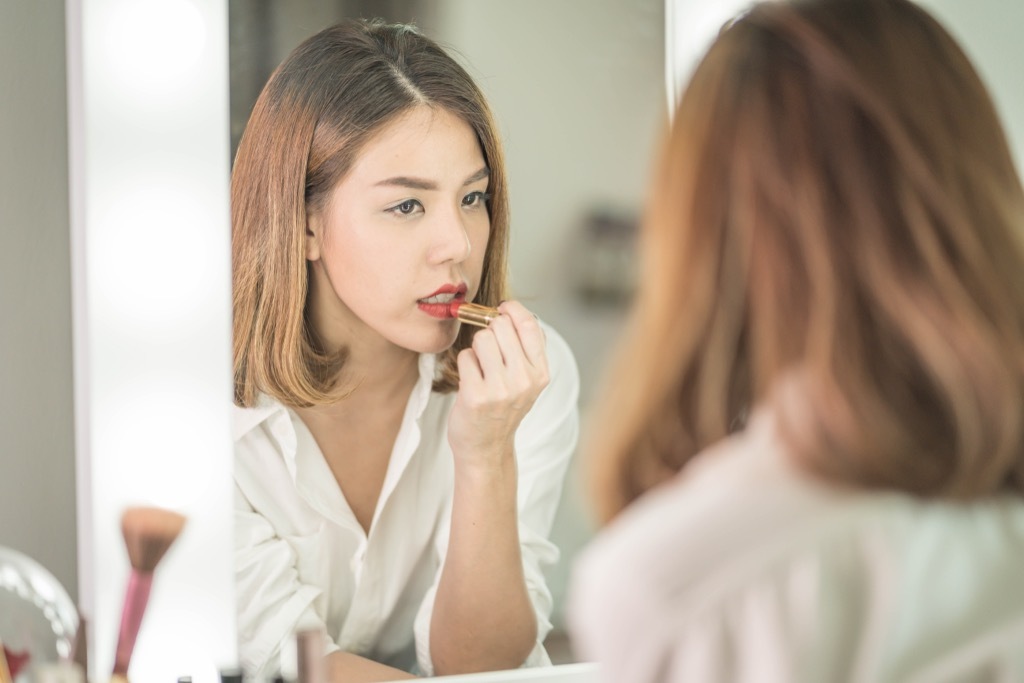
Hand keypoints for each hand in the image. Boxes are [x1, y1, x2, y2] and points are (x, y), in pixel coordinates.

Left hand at [447, 301, 548, 466]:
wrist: (486, 448)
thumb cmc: (503, 408)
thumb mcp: (527, 381)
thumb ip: (525, 348)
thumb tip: (510, 310)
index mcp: (541, 373)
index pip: (529, 324)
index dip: (512, 309)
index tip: (501, 308)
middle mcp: (524, 380)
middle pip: (500, 326)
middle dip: (490, 331)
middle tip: (489, 352)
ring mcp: (500, 389)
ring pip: (481, 339)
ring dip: (476, 350)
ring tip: (481, 370)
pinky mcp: (476, 396)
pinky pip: (465, 357)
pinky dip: (464, 364)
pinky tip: (470, 381)